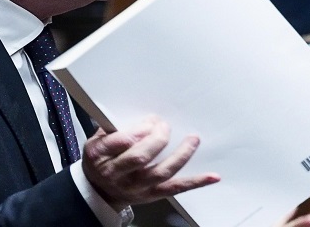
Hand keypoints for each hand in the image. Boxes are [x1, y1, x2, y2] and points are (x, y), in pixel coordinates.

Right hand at [81, 115, 220, 209]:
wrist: (100, 190)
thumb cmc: (101, 159)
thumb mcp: (97, 139)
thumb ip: (116, 126)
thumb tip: (145, 115)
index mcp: (100, 155)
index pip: (122, 141)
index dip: (140, 130)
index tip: (150, 121)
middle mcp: (118, 173)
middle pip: (141, 157)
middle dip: (158, 138)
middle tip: (165, 126)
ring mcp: (136, 186)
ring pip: (161, 172)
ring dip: (180, 155)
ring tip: (193, 140)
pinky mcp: (152, 194)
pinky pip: (176, 188)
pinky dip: (196, 182)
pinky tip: (212, 176)